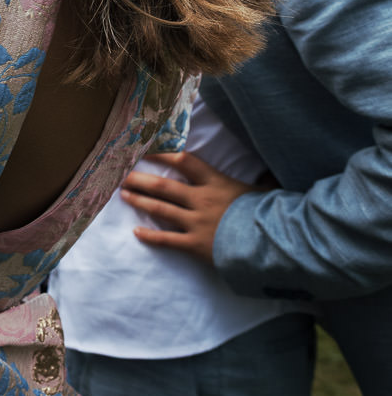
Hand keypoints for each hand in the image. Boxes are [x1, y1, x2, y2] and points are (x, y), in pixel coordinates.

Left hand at [121, 151, 260, 261]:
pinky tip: (136, 232)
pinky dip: (150, 236)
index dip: (162, 153)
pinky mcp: (195, 245)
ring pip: (160, 209)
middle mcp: (201, 200)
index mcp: (216, 183)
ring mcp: (196, 223)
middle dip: (140, 179)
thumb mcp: (264, 192)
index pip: (184, 161)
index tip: (145, 148)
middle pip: (163, 186)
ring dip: (140, 201)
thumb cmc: (270, 216)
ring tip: (123, 194)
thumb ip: (261, 181)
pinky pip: (167, 240)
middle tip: (121, 174)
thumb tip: (271, 173)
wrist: (274, 247)